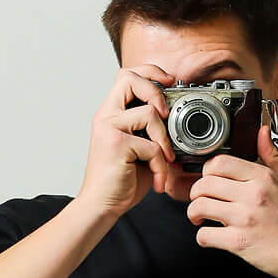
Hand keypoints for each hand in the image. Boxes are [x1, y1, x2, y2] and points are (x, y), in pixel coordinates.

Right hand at [79, 64, 178, 215]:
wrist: (102, 205)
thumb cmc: (121, 179)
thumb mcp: (138, 148)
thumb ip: (149, 130)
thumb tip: (175, 119)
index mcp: (111, 113)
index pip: (127, 75)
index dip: (150, 72)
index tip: (168, 81)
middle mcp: (106, 117)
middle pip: (130, 78)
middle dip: (156, 92)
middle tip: (166, 115)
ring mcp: (109, 129)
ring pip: (149, 114)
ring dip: (165, 140)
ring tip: (164, 160)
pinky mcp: (117, 145)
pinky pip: (152, 146)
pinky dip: (161, 166)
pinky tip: (157, 179)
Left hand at [186, 125, 277, 277]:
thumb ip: (273, 156)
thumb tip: (261, 134)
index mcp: (264, 178)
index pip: (220, 163)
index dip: (209, 170)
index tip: (210, 178)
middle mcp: (252, 196)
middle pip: (204, 184)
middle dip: (198, 192)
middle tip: (202, 198)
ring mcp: (244, 219)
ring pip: (200, 207)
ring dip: (195, 213)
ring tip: (200, 216)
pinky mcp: (239, 243)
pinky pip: (205, 236)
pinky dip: (203, 237)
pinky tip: (211, 235)